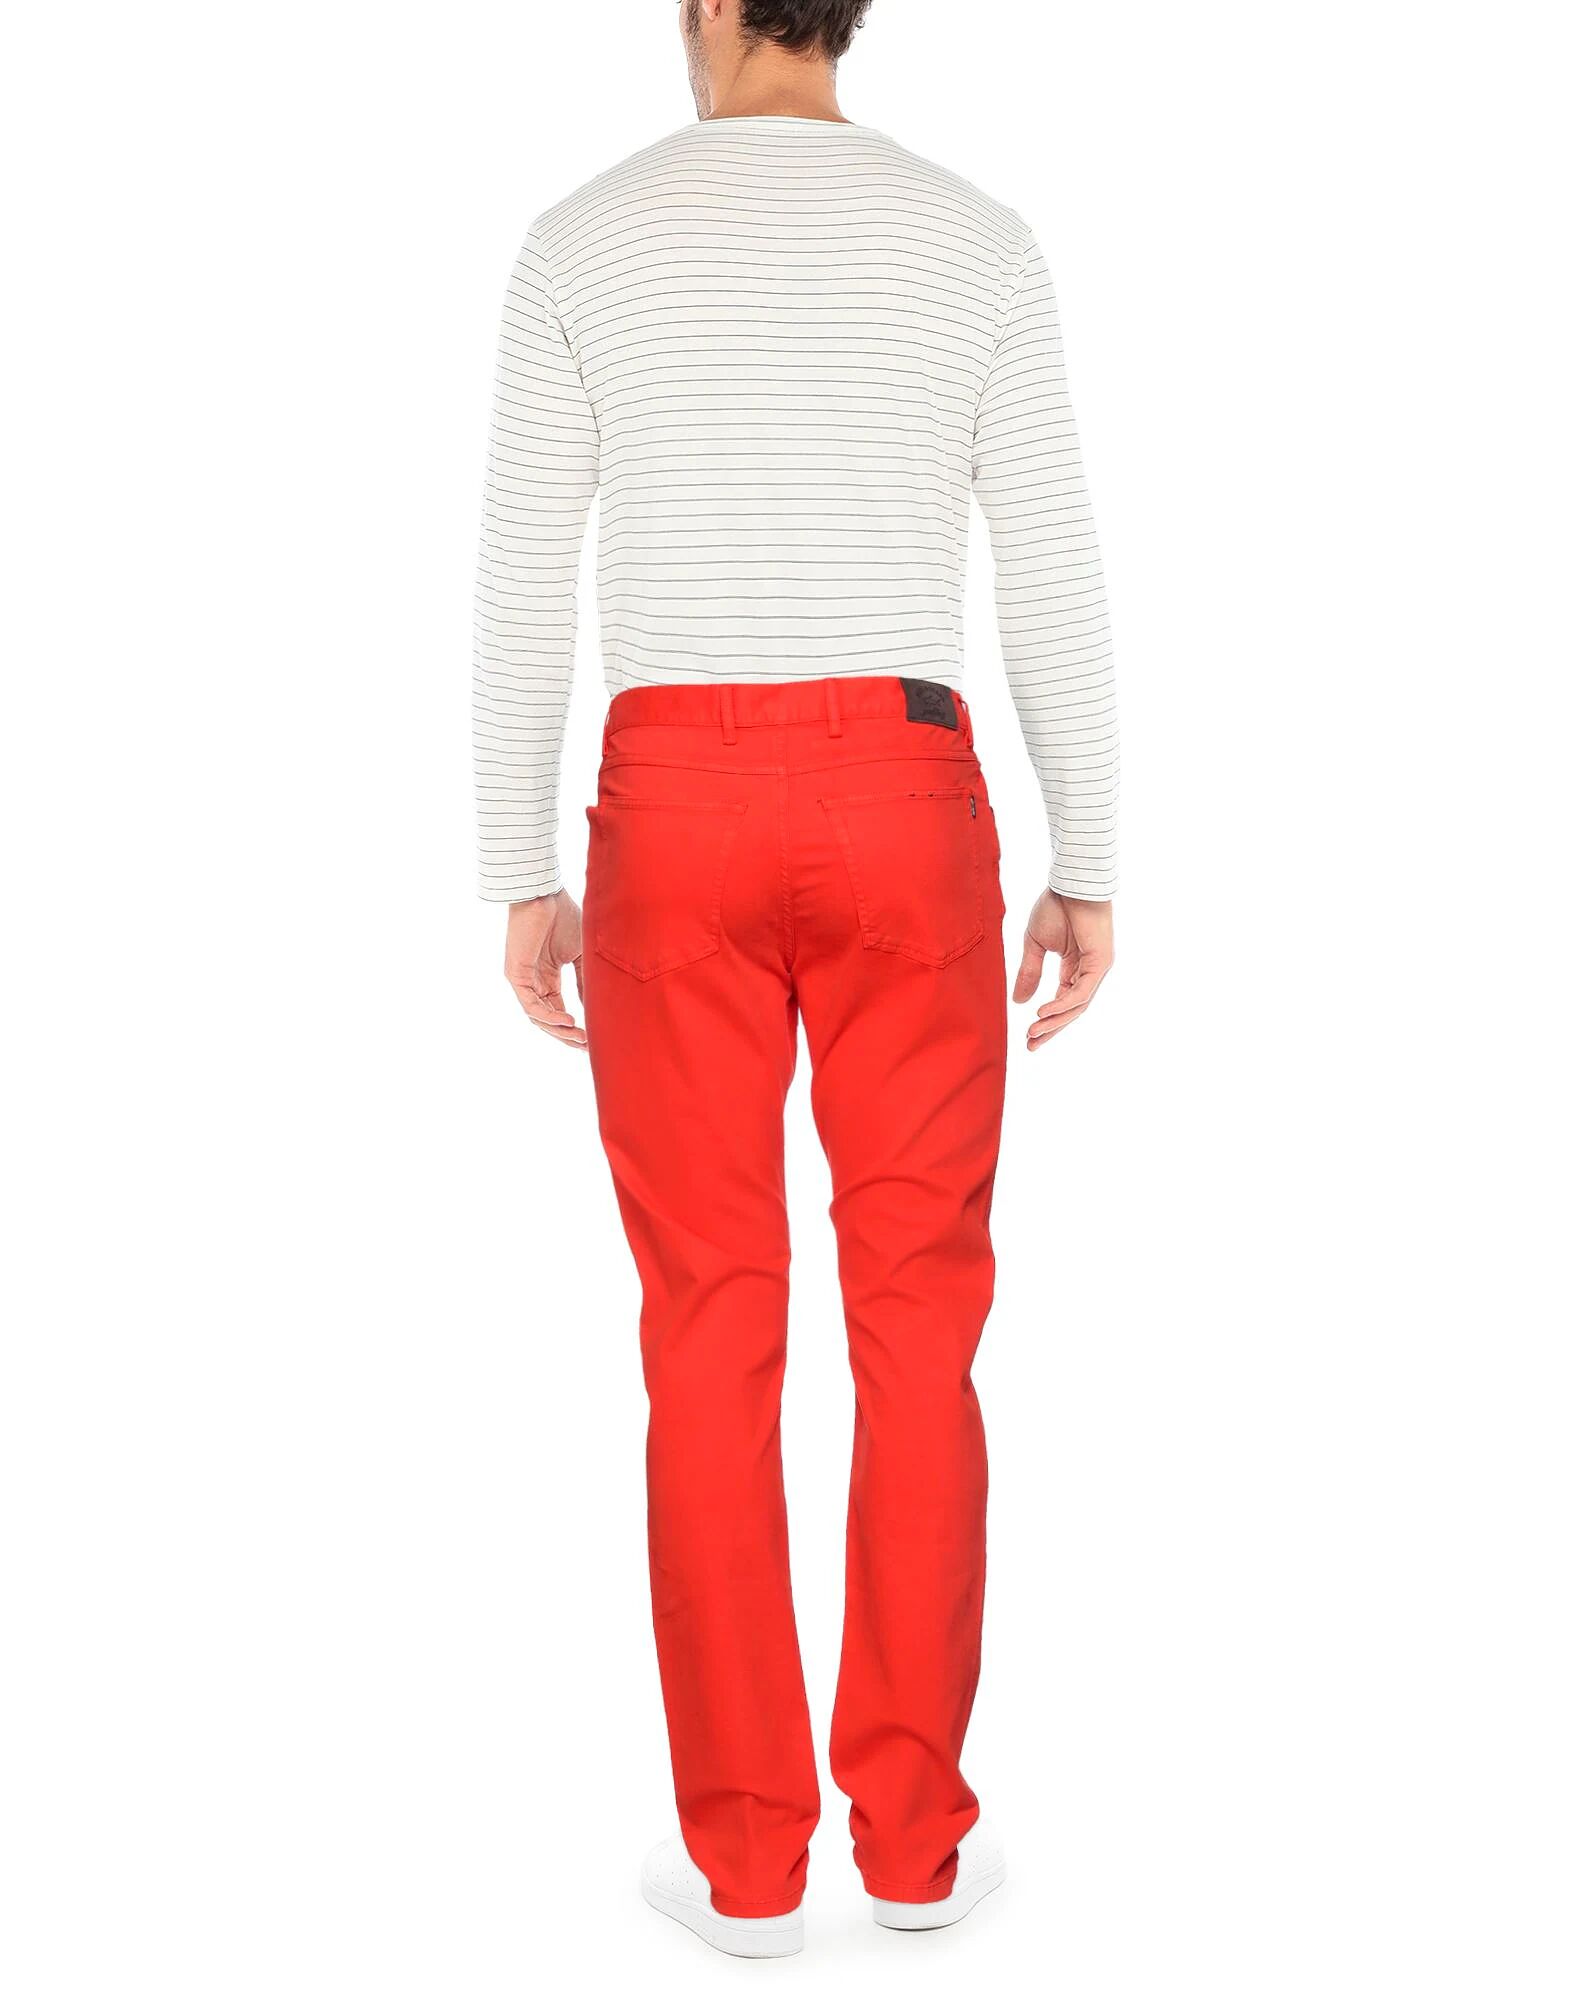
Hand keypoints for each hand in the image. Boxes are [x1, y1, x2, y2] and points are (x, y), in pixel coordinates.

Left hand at [504, 893, 586, 1049]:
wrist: (545, 894)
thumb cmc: (564, 916)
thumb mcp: (580, 956)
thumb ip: (584, 982)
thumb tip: (593, 1008)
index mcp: (548, 977)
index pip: (559, 1010)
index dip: (574, 1027)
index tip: (594, 1039)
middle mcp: (534, 981)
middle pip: (548, 1019)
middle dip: (568, 1036)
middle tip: (588, 1047)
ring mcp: (523, 980)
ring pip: (539, 1016)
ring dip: (559, 1031)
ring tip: (581, 1038)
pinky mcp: (515, 975)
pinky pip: (531, 1005)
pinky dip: (549, 1016)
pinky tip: (568, 1021)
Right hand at [1012, 891, 1113, 1050]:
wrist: (1070, 882)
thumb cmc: (1055, 906)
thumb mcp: (1034, 944)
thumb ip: (1029, 973)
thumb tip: (1019, 1002)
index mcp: (1074, 967)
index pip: (1062, 1001)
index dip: (1046, 1020)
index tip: (1027, 1037)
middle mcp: (1088, 971)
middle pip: (1071, 1010)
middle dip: (1051, 1029)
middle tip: (1031, 1046)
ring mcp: (1097, 969)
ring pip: (1077, 1005)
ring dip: (1054, 1021)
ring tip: (1033, 1033)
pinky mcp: (1101, 964)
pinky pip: (1081, 992)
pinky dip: (1063, 1005)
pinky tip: (1043, 1013)